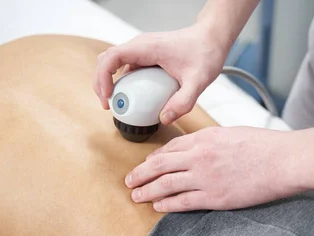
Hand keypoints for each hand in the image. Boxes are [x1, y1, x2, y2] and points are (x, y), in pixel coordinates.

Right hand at [94, 23, 226, 124]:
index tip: (108, 97)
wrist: (212, 38)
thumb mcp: (198, 81)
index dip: (103, 78)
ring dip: (108, 81)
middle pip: (106, 59)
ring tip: (114, 102)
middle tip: (107, 105)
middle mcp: (140, 45)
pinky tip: (130, 97)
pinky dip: (122, 81)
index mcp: (147, 48)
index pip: (112, 57)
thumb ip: (183, 102)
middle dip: (101, 82)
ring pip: (114, 62)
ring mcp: (142, 49)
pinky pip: (126, 66)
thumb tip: (165, 118)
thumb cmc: (205, 52)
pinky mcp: (147, 55)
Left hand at [125, 127, 297, 211]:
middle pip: (160, 165)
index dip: (154, 158)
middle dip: (141, 173)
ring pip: (166, 184)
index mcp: (205, 137)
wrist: (284, 161)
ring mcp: (206, 178)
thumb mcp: (233, 134)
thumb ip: (213, 141)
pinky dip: (167, 205)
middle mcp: (200, 156)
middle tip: (129, 180)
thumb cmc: (265, 146)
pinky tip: (157, 207)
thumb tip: (201, 147)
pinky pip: (183, 202)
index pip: (171, 147)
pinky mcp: (215, 197)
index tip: (146, 164)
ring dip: (147, 190)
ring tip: (136, 195)